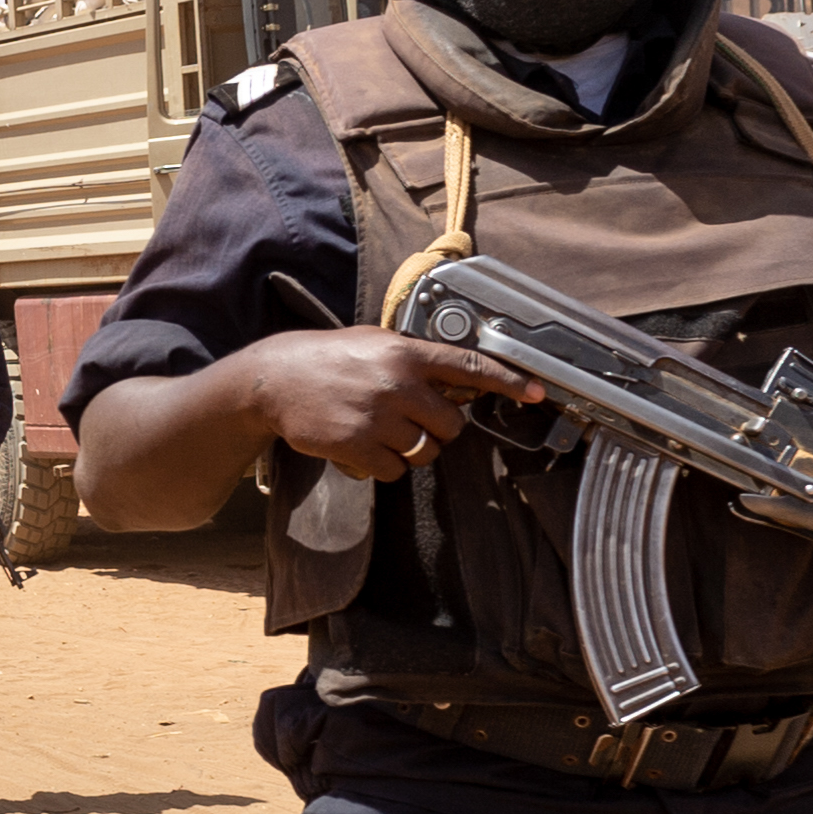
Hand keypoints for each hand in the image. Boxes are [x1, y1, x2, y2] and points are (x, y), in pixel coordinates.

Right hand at [231, 327, 541, 480]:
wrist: (274, 380)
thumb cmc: (328, 359)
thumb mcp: (375, 343)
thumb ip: (415, 360)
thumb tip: (459, 381)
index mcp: (405, 353)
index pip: (469, 367)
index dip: (508, 381)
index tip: (537, 391)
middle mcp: (396, 383)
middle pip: (451, 424)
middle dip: (436, 428)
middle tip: (409, 420)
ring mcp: (377, 417)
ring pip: (425, 452)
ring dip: (411, 450)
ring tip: (382, 433)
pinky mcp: (357, 446)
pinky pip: (395, 470)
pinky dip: (384, 466)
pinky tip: (363, 447)